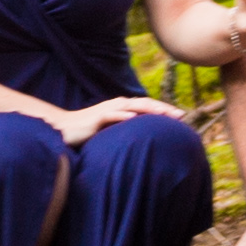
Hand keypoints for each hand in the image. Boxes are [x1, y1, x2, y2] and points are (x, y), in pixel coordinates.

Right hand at [48, 94, 192, 146]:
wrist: (63, 129)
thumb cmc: (88, 132)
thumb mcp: (111, 132)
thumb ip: (125, 132)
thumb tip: (143, 141)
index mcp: (121, 108)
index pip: (147, 107)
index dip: (164, 110)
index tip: (181, 117)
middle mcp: (117, 105)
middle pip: (145, 104)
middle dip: (164, 109)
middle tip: (181, 115)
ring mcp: (107, 110)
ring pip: (132, 106)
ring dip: (150, 109)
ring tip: (166, 113)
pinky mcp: (97, 118)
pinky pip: (112, 115)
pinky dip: (124, 115)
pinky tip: (135, 118)